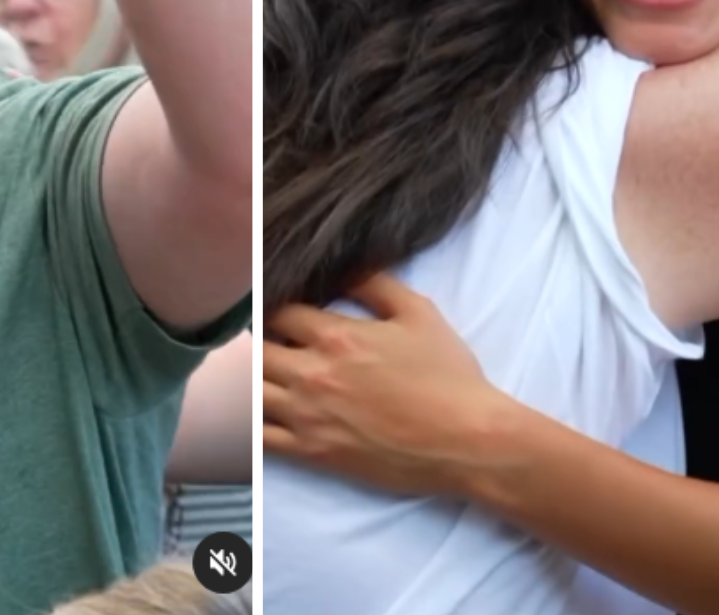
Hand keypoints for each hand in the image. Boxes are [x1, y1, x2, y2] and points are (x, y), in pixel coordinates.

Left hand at [263, 274, 513, 497]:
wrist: (468, 443)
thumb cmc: (449, 378)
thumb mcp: (418, 314)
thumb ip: (375, 283)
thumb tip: (344, 265)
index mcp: (336, 338)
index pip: (277, 311)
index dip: (270, 305)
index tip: (272, 306)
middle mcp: (313, 375)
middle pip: (255, 350)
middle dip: (254, 340)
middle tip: (260, 338)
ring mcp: (309, 417)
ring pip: (251, 392)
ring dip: (250, 378)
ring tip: (257, 371)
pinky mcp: (313, 453)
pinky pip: (261, 438)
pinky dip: (250, 422)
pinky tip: (254, 412)